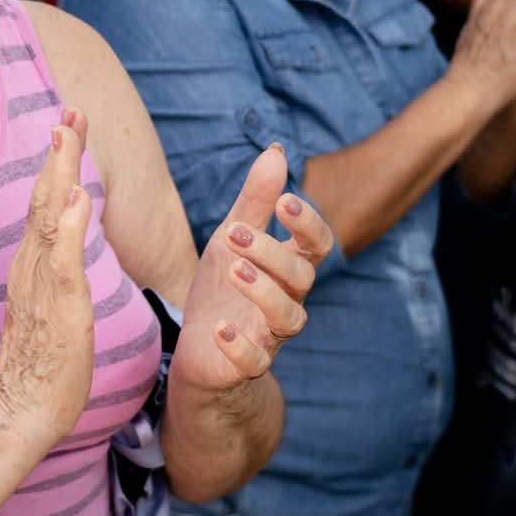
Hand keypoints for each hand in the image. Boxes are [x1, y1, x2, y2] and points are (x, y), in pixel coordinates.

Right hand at [0, 108, 96, 441]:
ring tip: (68, 134)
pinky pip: (61, 262)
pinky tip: (76, 201)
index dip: (58, 161)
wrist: (19, 410)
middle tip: (71, 108)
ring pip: (47, 218)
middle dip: (59, 151)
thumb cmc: (41, 364)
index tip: (69, 121)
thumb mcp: (50, 303)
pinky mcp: (58, 309)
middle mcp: (31, 266)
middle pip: (44, 196)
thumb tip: (61, 238)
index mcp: (33, 264)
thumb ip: (54, 268)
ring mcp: (41, 285)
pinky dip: (67, 228)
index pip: (46, 201)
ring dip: (59, 174)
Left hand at [172, 145, 334, 394]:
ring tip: (235, 269)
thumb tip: (275, 151)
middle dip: (272, 252)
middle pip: (301, 276)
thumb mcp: (232, 238)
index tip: (284, 200)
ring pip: (288, 317)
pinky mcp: (245, 364)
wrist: (199, 348)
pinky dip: (241, 345)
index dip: (307, 223)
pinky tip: (221, 329)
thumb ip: (254, 201)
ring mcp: (269, 334)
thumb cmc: (223, 288)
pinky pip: (255, 360)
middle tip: (235, 233)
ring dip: (264, 291)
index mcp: (288, 267)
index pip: (316, 244)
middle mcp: (288, 300)